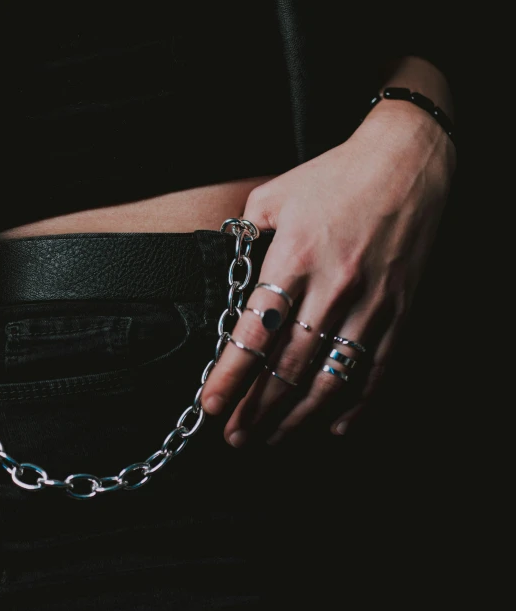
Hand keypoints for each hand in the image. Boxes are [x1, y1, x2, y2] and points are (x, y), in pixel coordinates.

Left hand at [201, 101, 455, 446]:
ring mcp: (370, 304)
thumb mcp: (275, 195)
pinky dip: (358, 404)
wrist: (407, 162)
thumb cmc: (336, 177)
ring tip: (273, 439)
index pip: (255, 333)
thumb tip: (229, 273)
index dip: (230, 376)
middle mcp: (332, 287)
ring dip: (298, 417)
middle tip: (235, 438)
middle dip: (257, 409)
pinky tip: (335, 426)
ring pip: (331, 378)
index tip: (211, 406)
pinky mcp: (400, 311)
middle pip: (288, 367)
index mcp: (294, 258)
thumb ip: (246, 237)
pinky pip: (378, 369)